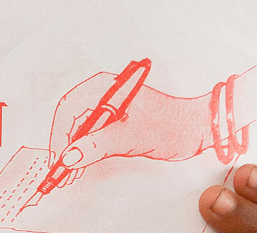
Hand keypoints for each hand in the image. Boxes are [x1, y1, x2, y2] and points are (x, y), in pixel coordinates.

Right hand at [45, 72, 211, 185]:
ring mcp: (109, 103)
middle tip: (62, 170)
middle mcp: (103, 91)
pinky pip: (91, 128)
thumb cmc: (171, 126)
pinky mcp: (115, 116)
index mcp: (105, 87)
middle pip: (71, 115)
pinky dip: (85, 145)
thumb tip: (69, 157)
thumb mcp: (129, 138)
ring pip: (79, 123)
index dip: (60, 135)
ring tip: (72, 170)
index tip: (58, 159)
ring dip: (73, 146)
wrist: (198, 128)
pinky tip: (84, 160)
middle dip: (64, 143)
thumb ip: (96, 146)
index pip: (69, 108)